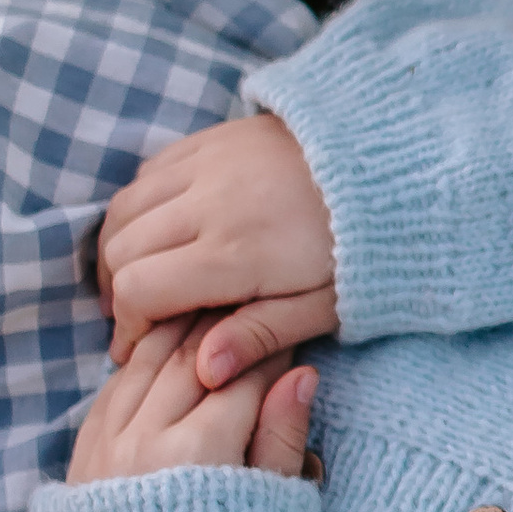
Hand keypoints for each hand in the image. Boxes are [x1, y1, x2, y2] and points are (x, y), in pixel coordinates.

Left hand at [68, 320, 318, 485]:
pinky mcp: (83, 454)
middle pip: (190, 361)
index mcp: (199, 455)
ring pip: (145, 364)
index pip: (241, 379)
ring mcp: (107, 446)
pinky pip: (112, 387)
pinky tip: (162, 351)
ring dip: (178, 333)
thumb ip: (283, 438)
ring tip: (210, 316)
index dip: (272, 350)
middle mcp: (145, 441)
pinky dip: (141, 361)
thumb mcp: (270, 508)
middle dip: (225, 331)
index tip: (292, 333)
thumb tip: (302, 375)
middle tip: (251, 310)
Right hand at [99, 112, 338, 381]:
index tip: (136, 346)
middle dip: (118, 290)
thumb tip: (203, 372)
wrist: (393, 169)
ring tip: (140, 280)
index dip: (127, 325)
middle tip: (136, 319)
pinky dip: (139, 207)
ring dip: (120, 247)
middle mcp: (209, 202)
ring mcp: (207, 164)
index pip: (139, 291)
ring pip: (124, 208)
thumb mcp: (324, 308)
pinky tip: (160, 234)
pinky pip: (148, 173)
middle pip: (120, 249)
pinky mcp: (213, 139)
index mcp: (235, 253)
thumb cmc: (363, 251)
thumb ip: (259, 337)